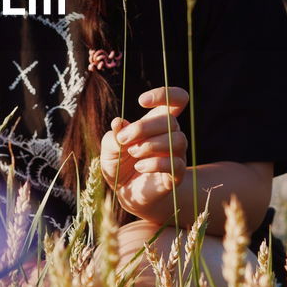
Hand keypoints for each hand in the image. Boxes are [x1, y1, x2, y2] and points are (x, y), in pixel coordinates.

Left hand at [100, 86, 188, 217]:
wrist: (125, 193)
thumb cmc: (119, 164)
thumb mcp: (110, 148)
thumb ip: (114, 136)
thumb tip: (119, 122)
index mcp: (157, 122)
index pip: (176, 99)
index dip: (164, 94)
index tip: (141, 101)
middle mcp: (171, 135)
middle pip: (170, 121)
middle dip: (143, 128)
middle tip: (124, 139)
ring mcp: (176, 155)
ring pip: (177, 140)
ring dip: (150, 145)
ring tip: (133, 153)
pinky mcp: (176, 175)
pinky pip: (175, 164)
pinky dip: (154, 163)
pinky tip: (139, 166)